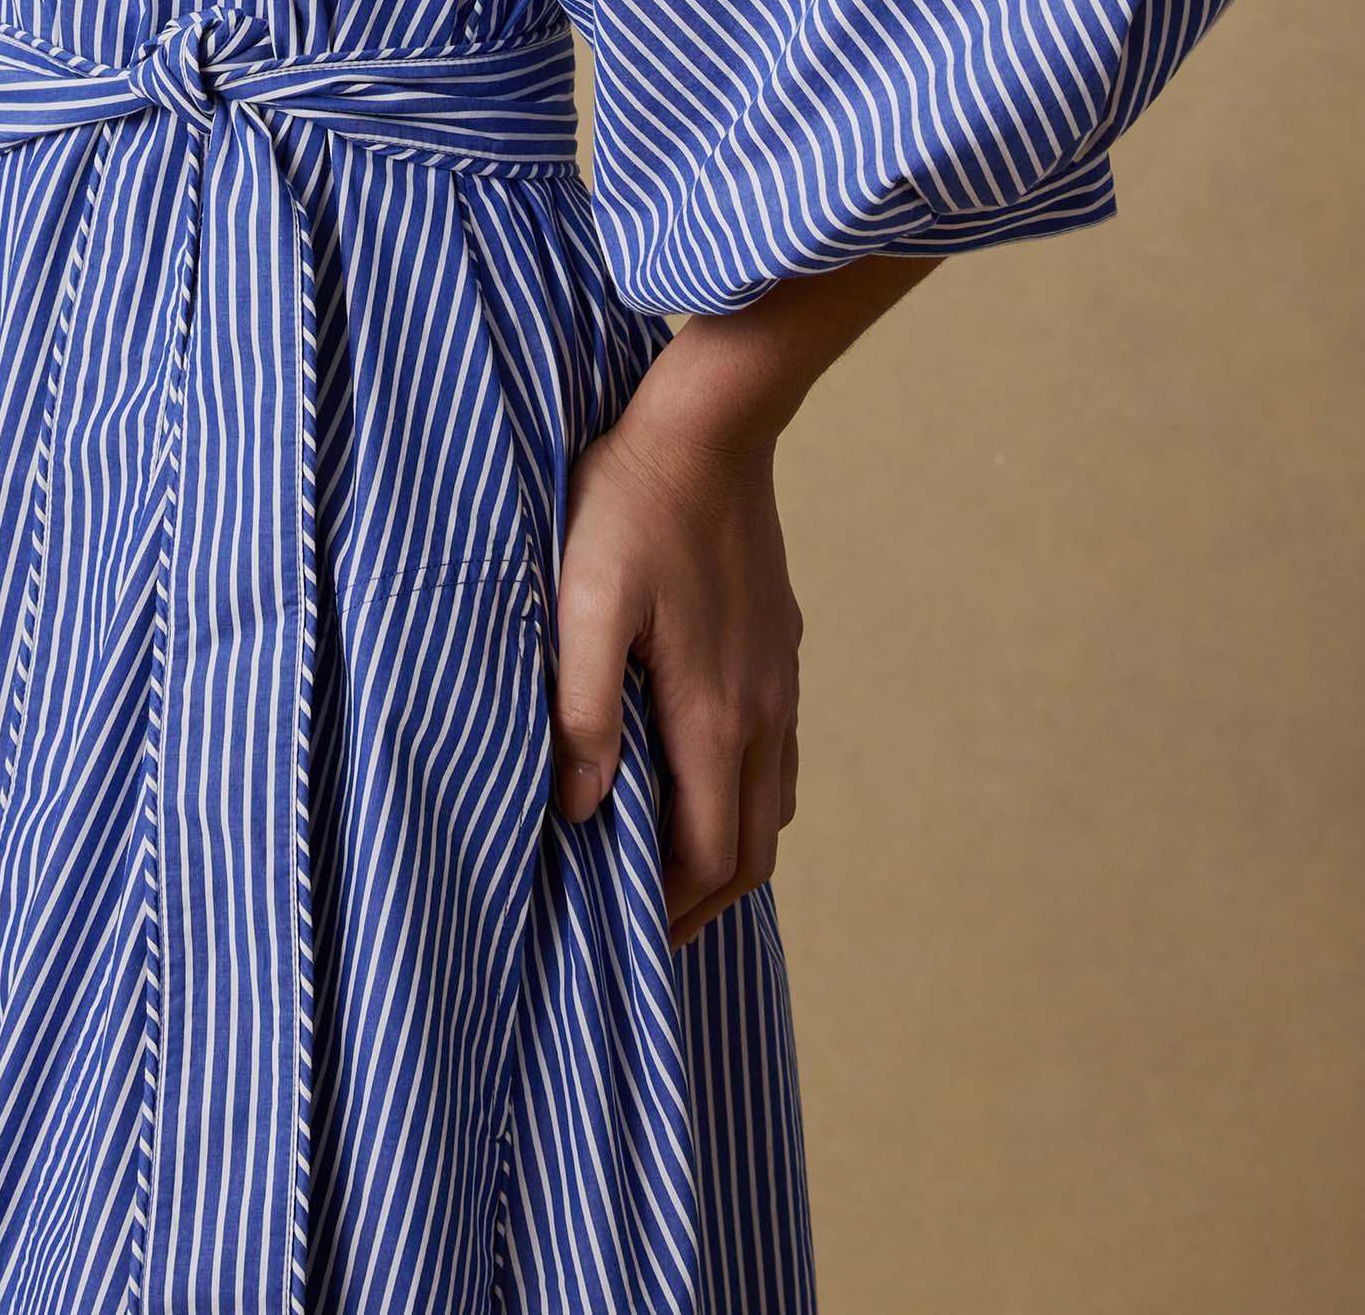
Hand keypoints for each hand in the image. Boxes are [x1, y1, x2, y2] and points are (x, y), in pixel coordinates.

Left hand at [549, 349, 802, 950]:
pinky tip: (698, 771)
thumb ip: (585, 710)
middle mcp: (763, 712)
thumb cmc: (632, 509)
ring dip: (728, 847)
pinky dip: (743, 792)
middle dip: (705, 898)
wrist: (709, 427)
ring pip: (772, 802)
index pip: (713, 857)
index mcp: (716, 716)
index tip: (630, 937)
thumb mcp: (585, 604)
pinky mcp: (780, 645)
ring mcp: (780, 678)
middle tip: (649, 923)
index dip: (676, 911)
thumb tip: (584, 808)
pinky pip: (776, 752)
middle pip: (753, 848)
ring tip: (668, 860)